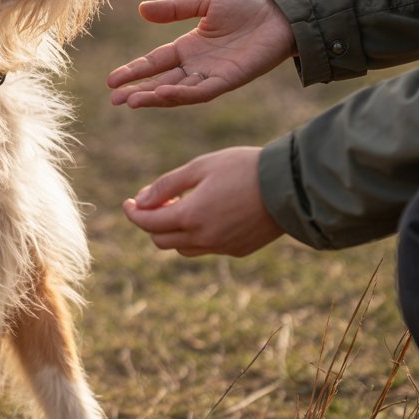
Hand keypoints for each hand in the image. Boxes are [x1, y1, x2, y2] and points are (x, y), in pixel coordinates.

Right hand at [107, 0, 295, 107]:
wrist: (280, 13)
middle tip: (114, 100)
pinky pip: (201, 91)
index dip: (133, 71)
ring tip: (132, 100)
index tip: (111, 81)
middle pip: (161, 82)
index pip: (155, 63)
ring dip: (155, 97)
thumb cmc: (247, 6)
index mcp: (188, 47)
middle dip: (137, 91)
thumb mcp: (205, 2)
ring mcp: (212, 75)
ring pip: (177, 91)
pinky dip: (181, 94)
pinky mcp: (228, 80)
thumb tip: (141, 10)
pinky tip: (162, 93)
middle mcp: (197, 65)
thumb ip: (175, 8)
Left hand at [122, 147, 282, 257]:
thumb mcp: (200, 167)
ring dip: (173, 232)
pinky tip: (207, 215)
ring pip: (182, 248)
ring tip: (182, 207)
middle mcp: (203, 238)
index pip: (147, 223)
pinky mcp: (238, 251)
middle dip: (151, 222)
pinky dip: (197, 236)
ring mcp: (221, 247)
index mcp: (190, 217)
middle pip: (161, 240)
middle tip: (157, 201)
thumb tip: (138, 202)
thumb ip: (166, 185)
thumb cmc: (244, 168)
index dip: (132, 213)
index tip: (127, 202)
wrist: (290, 186)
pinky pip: (206, 248)